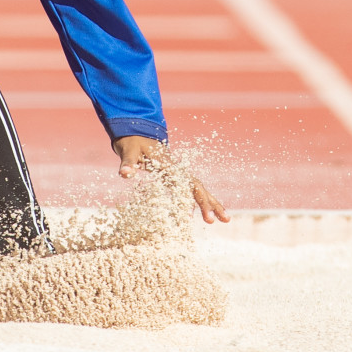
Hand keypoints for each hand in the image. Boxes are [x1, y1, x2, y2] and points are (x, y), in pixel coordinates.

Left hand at [112, 135, 229, 224]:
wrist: (135, 131)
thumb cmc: (133, 141)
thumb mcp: (129, 151)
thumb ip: (128, 162)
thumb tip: (124, 173)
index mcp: (169, 165)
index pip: (186, 185)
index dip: (195, 200)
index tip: (198, 216)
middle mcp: (177, 169)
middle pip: (198, 187)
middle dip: (209, 204)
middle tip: (221, 221)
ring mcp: (178, 173)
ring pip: (199, 189)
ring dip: (212, 203)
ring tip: (226, 219)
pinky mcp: (174, 176)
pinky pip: (191, 190)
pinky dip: (201, 200)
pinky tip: (208, 212)